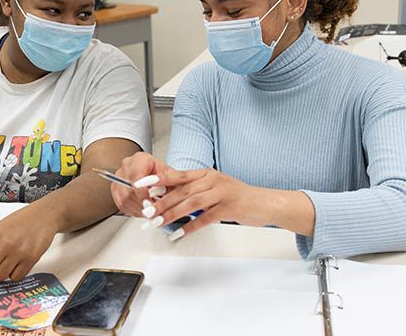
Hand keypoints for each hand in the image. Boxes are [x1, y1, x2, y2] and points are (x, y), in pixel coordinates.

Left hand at [0, 205, 57, 280]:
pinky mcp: (31, 259)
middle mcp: (5, 243)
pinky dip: (14, 275)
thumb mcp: (1, 227)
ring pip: (0, 277)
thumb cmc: (23, 221)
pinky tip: (17, 265)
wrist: (44, 216)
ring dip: (1, 274)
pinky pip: (16, 277)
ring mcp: (18, 252)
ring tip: (6, 265)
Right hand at [111, 152, 171, 216]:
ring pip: (124, 198)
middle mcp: (127, 166)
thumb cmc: (164, 175)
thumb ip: (168, 183)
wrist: (158, 175)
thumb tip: (163, 194)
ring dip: (138, 209)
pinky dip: (133, 211)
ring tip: (150, 212)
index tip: (150, 204)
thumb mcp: (171, 176)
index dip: (142, 192)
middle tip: (152, 212)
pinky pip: (121, 204)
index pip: (136, 176)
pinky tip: (143, 211)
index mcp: (140, 159)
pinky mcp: (116, 189)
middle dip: (141, 204)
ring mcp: (119, 177)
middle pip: (128, 189)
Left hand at [146, 169, 270, 239]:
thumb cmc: (236, 197)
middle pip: (182, 190)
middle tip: (147, 212)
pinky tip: (179, 233)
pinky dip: (191, 226)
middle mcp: (213, 180)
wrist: (264, 202)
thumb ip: (193, 191)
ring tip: (158, 223)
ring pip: (191, 203)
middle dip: (162, 202)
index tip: (141, 184)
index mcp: (206, 173)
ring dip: (172, 214)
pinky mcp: (229, 208)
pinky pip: (206, 218)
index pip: (178, 174)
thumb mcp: (214, 188)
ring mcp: (222, 193)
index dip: (158, 179)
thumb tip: (168, 198)